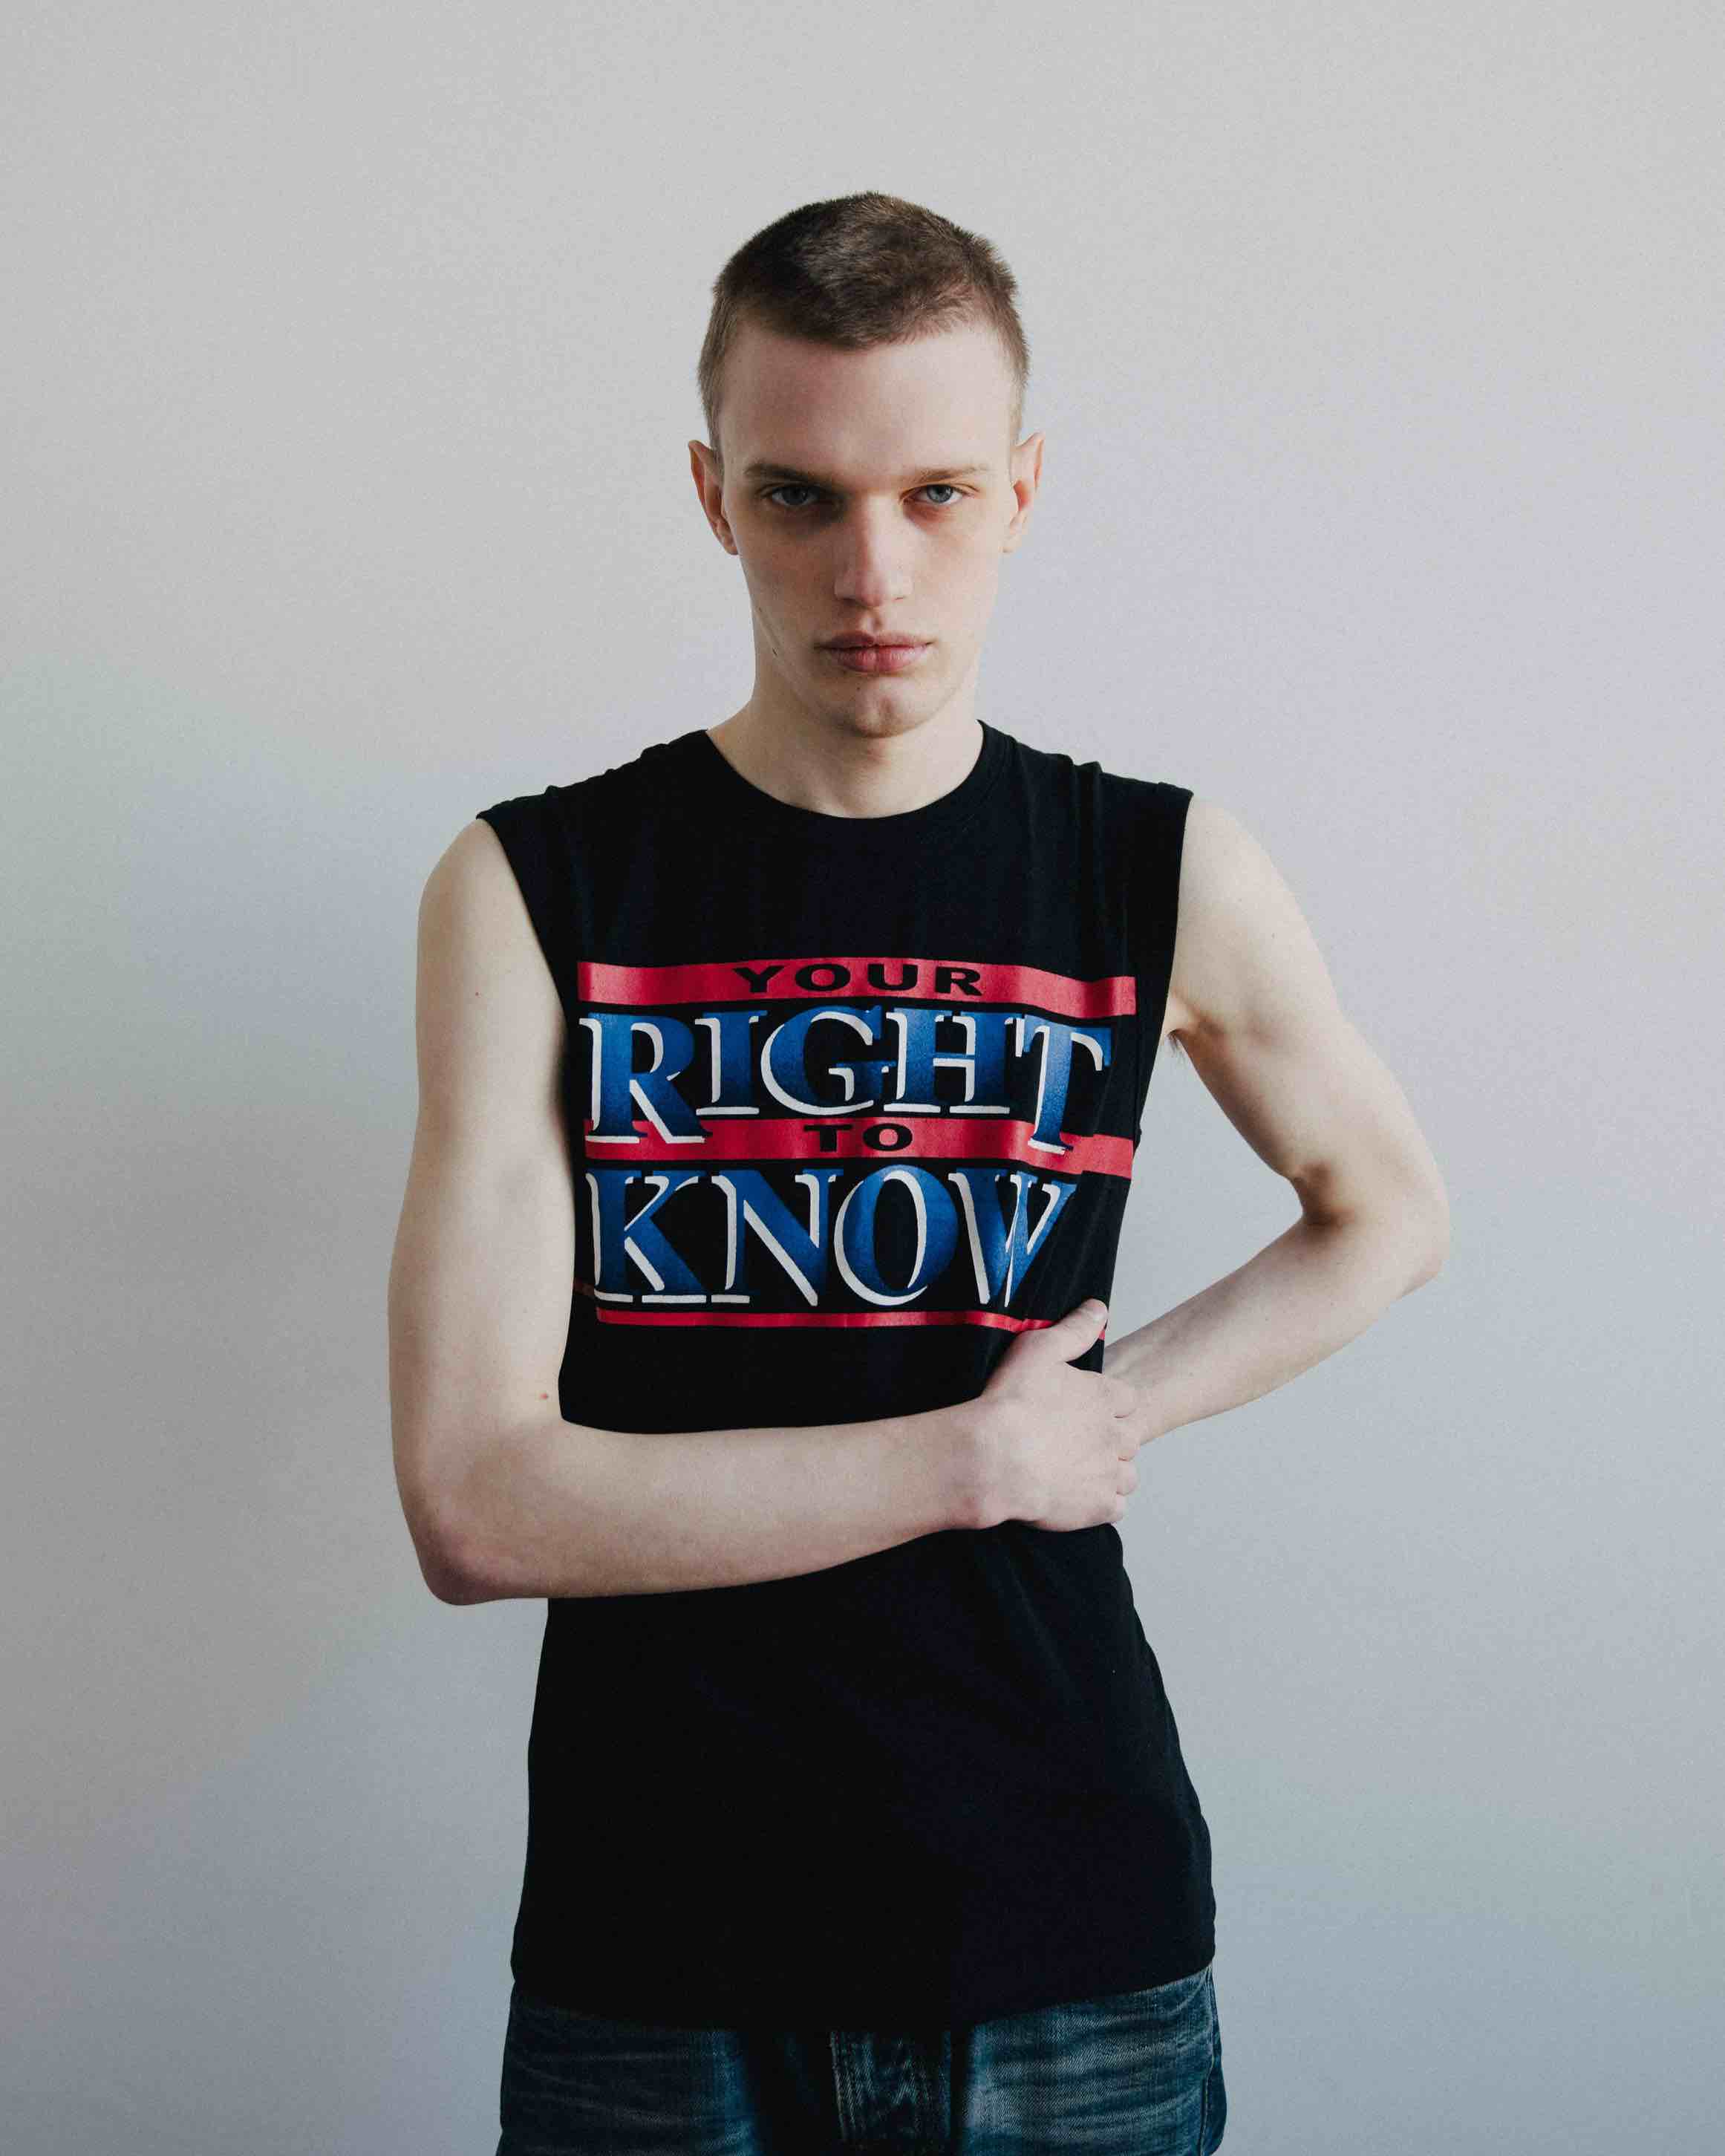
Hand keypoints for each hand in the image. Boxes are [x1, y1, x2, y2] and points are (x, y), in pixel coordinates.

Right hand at [967, 1299, 1142, 1530]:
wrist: (992, 1459)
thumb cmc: (1009, 1403)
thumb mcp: (1038, 1349)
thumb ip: (1074, 1329)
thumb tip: (1099, 1309)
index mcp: (1105, 1397)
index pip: (1127, 1400)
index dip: (1107, 1406)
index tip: (1084, 1411)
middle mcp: (1115, 1435)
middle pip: (1129, 1439)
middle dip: (1110, 1441)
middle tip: (1076, 1442)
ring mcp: (1109, 1473)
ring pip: (1127, 1474)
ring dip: (1109, 1473)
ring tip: (1077, 1471)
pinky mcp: (1098, 1507)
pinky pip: (1116, 1507)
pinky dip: (1100, 1503)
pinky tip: (1077, 1496)